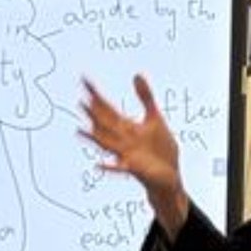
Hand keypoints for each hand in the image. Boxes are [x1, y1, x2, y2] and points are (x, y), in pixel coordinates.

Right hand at [80, 74, 188, 236]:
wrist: (170, 176)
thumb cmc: (161, 150)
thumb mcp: (155, 118)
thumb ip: (145, 96)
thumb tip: (136, 74)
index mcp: (126, 127)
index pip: (107, 107)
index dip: (96, 94)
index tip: (84, 79)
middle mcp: (122, 140)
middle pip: (105, 124)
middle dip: (93, 114)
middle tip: (80, 100)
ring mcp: (127, 154)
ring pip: (107, 144)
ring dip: (94, 138)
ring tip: (80, 131)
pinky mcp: (135, 169)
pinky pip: (120, 168)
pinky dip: (109, 167)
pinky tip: (98, 165)